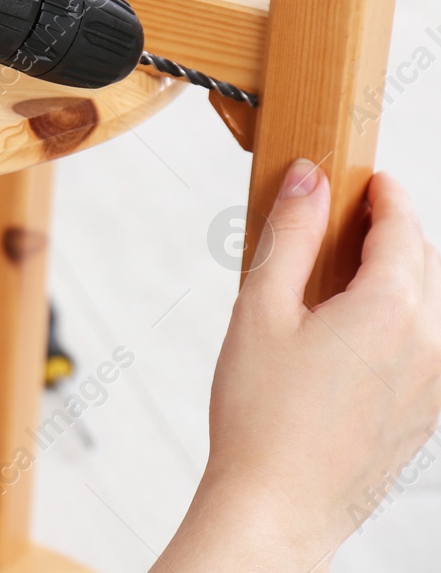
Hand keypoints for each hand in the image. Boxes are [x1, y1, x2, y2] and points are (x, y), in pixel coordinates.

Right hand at [160, 161, 440, 570]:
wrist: (279, 505)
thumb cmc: (261, 413)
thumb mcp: (260, 308)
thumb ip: (288, 234)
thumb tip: (309, 179)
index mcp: (391, 309)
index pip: (403, 227)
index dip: (385, 194)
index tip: (367, 177)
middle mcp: (430, 342)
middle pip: (426, 261)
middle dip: (393, 231)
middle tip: (345, 218)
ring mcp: (436, 381)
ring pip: (431, 303)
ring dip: (399, 275)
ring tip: (341, 275)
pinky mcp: (428, 411)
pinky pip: (428, 344)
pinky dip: (403, 318)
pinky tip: (351, 330)